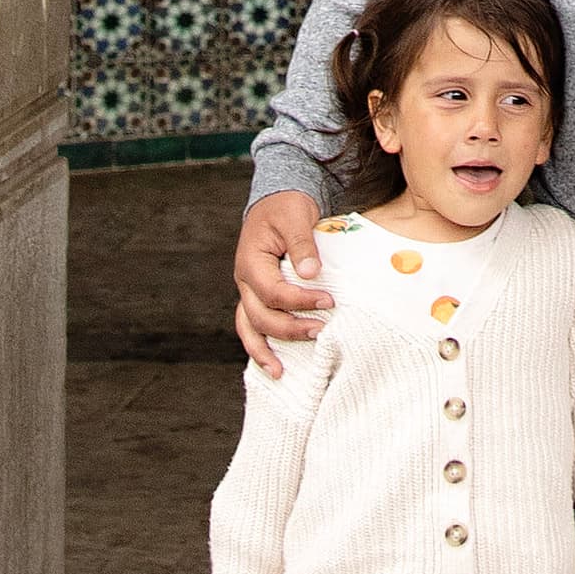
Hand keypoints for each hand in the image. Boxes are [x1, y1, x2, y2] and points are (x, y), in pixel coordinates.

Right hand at [234, 189, 329, 375]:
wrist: (276, 201)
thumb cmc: (286, 207)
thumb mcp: (295, 217)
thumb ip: (302, 245)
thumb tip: (312, 273)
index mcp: (251, 261)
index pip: (273, 291)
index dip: (301, 301)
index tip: (329, 301)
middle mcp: (245, 280)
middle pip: (260, 316)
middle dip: (291, 328)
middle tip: (322, 330)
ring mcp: (248, 291)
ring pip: (249, 327)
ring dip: (265, 350)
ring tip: (281, 372)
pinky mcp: (258, 296)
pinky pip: (253, 325)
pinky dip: (260, 346)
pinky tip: (273, 364)